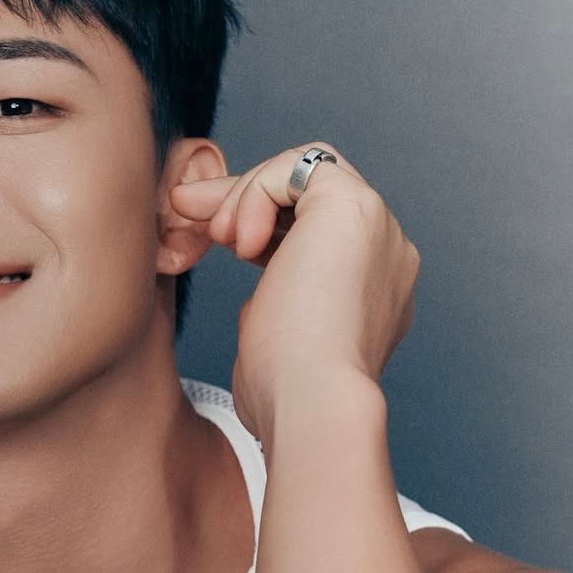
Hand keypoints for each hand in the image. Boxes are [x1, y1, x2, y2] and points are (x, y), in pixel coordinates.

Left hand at [168, 142, 419, 446]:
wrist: (310, 403)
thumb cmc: (284, 394)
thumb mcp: (275, 342)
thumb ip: (276, 310)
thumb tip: (258, 299)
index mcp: (372, 291)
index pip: (315, 231)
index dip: (257, 225)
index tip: (207, 237)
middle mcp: (385, 255)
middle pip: (309, 195)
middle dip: (242, 197)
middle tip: (187, 208)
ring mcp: (379, 228)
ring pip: (303, 174)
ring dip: (244, 195)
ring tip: (215, 237)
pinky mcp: (357, 206)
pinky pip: (295, 169)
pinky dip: (254, 192)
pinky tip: (238, 239)